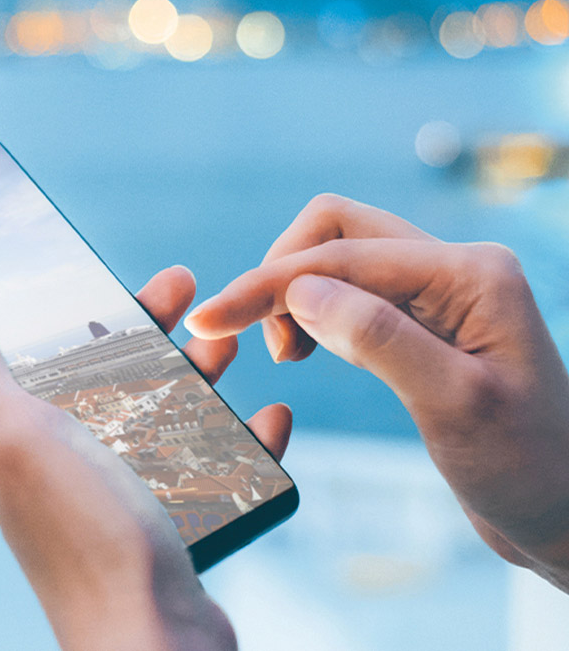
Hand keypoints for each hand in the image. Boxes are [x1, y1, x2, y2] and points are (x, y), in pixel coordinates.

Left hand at [0, 265, 288, 650]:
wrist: (155, 640)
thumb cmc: (83, 538)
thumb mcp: (15, 437)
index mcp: (9, 438)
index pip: (23, 352)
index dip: (56, 304)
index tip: (99, 267)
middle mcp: (54, 464)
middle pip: (96, 373)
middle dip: (143, 326)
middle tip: (187, 288)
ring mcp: (111, 496)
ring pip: (154, 412)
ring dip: (194, 372)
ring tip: (230, 346)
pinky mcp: (162, 526)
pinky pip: (203, 466)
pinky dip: (237, 440)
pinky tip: (268, 419)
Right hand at [185, 193, 568, 591]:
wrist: (564, 513)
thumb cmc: (525, 468)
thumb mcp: (453, 407)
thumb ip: (379, 339)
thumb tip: (301, 290)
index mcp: (471, 273)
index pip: (342, 256)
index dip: (267, 284)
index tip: (208, 319)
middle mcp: (456, 267)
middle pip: (336, 228)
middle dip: (280, 272)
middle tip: (249, 336)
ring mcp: (440, 292)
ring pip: (339, 255)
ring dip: (294, 290)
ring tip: (285, 353)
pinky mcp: (424, 323)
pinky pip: (352, 291)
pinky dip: (313, 311)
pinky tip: (306, 351)